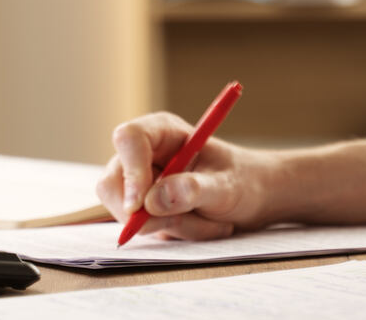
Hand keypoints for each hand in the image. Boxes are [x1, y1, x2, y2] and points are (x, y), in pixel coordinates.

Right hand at [97, 111, 272, 240]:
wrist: (253, 197)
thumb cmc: (243, 180)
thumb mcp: (226, 186)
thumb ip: (193, 190)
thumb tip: (154, 199)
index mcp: (162, 131)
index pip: (129, 138)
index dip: (130, 171)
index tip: (140, 205)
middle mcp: (144, 154)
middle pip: (112, 182)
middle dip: (144, 212)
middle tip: (184, 221)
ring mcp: (139, 182)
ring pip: (126, 213)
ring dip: (169, 226)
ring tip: (207, 220)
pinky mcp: (142, 209)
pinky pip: (140, 229)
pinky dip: (171, 234)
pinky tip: (198, 224)